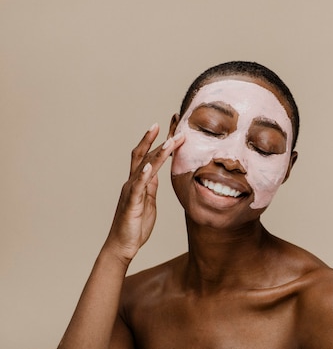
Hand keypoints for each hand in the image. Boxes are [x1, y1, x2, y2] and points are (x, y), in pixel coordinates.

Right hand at [103, 123, 184, 264]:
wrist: (122, 246)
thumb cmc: (135, 226)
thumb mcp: (148, 202)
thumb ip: (151, 187)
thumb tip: (157, 174)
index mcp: (138, 182)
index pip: (147, 157)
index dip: (156, 142)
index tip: (169, 129)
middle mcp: (132, 182)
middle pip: (144, 155)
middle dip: (157, 140)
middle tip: (171, 125)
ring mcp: (131, 191)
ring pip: (144, 167)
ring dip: (158, 153)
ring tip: (171, 141)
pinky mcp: (132, 203)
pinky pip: (138, 186)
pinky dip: (144, 174)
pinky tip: (151, 165)